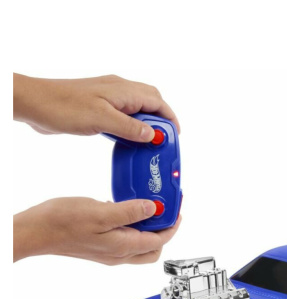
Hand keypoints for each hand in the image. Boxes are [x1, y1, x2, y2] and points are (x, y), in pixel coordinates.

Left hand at [13, 74, 179, 141]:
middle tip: (165, 140)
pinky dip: (131, 127)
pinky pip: (122, 116)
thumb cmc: (65, 108)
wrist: (34, 103)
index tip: (176, 135)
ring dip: (146, 124)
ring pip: (136, 109)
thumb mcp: (102, 119)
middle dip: (161, 119)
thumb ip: (130, 127)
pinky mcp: (98, 107)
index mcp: (123, 90)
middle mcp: (118, 91)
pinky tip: (130, 140)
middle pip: (150, 101)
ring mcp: (108, 98)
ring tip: (151, 143)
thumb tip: (153, 135)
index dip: (169, 118)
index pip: (156, 100)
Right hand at [13, 197, 180, 264]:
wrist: (35, 232)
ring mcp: (109, 252)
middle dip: (165, 231)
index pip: (160, 240)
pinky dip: (133, 227)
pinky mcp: (100, 246)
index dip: (173, 225)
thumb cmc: (62, 222)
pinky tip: (125, 210)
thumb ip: (130, 212)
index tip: (178, 209)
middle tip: (168, 211)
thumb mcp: (101, 212)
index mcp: (123, 247)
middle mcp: (119, 254)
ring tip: (150, 208)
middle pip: (153, 248)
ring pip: (140, 245)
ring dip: (149, 229)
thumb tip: (155, 210)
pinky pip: (125, 239)